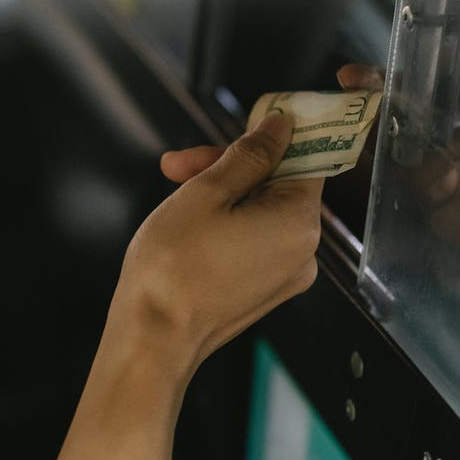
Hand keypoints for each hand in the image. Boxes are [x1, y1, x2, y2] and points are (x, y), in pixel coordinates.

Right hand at [105, 112, 324, 381]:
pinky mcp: (264, 291)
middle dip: (230, 166)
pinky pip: (254, 241)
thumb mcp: (206, 192)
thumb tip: (280, 128)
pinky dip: (227, 224)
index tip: (249, 121)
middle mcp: (304, 251)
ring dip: (222, 193)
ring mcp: (285, 275)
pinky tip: (189, 221)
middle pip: (279, 184)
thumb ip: (248, 155)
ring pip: (262, 212)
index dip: (274, 134)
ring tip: (174, 190)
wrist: (152, 338)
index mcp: (299, 222)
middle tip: (180, 164)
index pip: (306, 157)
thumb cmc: (172, 269)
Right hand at [338, 45, 459, 245]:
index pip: (389, 103)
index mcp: (433, 116)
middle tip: (408, 106)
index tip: (352, 77)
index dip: (368, 90)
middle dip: (391, 129)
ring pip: (423, 182)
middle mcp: (431, 155)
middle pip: (390, 148)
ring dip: (446, 155)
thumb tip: (437, 55)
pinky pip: (454, 223)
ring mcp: (450, 192)